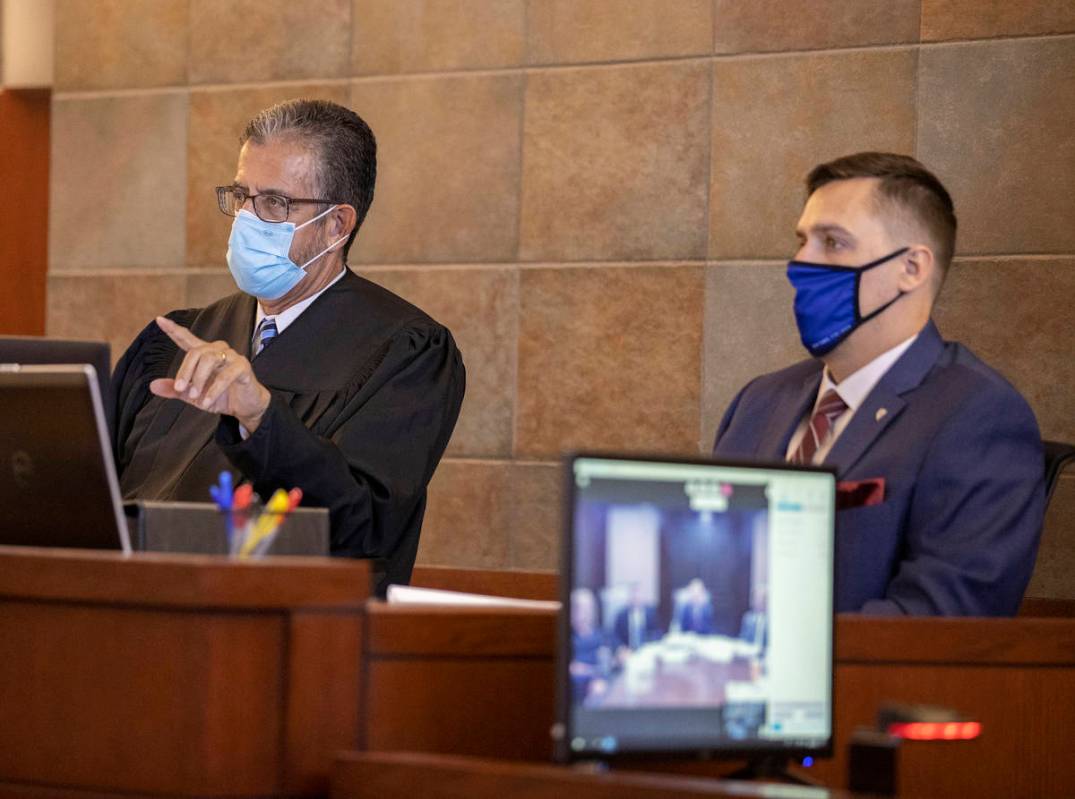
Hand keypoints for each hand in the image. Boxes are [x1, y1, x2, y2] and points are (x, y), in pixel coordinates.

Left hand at [149, 316, 271, 432]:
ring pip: (209, 359)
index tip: (159, 320)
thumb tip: (153, 385)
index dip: (173, 329)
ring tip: (195, 397)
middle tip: (180, 389)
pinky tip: (207, 402)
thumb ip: (175, 390)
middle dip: (185, 371)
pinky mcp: (243, 367)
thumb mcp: (194, 395)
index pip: (187, 339)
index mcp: (205, 355)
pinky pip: (225, 375)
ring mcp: (232, 357)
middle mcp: (218, 351)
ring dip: (198, 379)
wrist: (245, 408)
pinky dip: (213, 390)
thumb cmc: (221, 397)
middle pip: (196, 352)